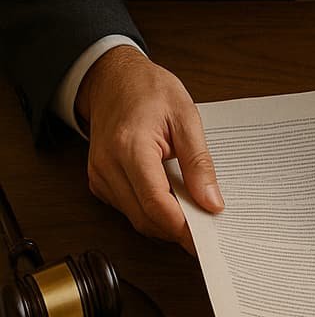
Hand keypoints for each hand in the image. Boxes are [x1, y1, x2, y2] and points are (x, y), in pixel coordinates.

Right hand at [77, 45, 222, 252]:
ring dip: (165, 224)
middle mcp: (108, 166)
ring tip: (196, 218)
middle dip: (177, 231)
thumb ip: (199, 162)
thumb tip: (211, 201)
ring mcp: (100, 175)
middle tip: (209, 233)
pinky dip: (152, 212)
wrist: (113, 79)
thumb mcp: (186, 118)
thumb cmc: (149, 90)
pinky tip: (174, 205)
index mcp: (130, 147)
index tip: (207, 238)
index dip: (183, 226)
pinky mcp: (99, 180)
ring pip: (135, 218)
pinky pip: (127, 208)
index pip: (156, 203)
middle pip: (145, 217)